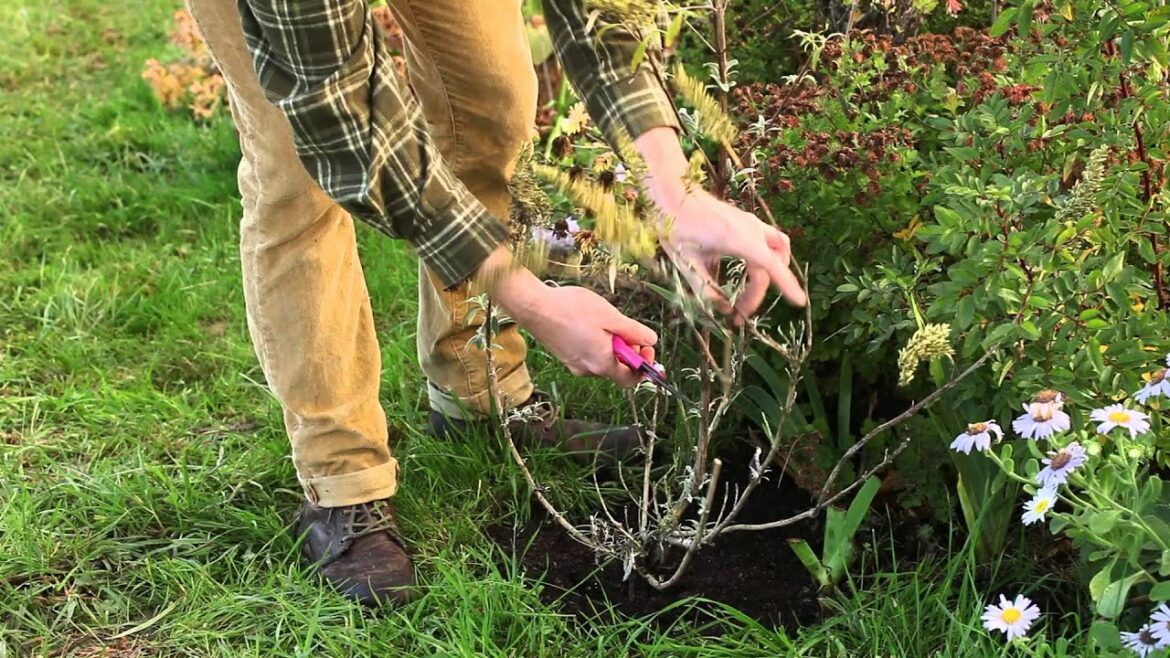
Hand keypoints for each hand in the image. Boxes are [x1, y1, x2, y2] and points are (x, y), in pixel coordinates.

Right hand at [481, 248, 656, 386]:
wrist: (533, 306)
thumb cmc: (571, 309)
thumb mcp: (611, 316)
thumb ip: (634, 332)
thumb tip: (651, 341)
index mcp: (602, 364)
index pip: (631, 379)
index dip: (644, 367)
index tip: (647, 348)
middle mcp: (587, 370)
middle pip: (617, 368)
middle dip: (627, 351)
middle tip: (627, 329)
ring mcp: (574, 364)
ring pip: (602, 359)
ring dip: (611, 345)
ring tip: (604, 321)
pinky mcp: (564, 355)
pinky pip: (588, 353)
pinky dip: (596, 343)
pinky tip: (588, 323)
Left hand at [634, 127, 806, 322]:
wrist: (670, 192)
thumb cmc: (676, 226)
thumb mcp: (687, 264)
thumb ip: (706, 289)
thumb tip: (723, 309)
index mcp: (740, 240)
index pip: (772, 267)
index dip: (788, 286)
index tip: (800, 302)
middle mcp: (752, 229)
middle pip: (769, 267)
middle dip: (758, 294)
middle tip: (739, 315)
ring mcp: (750, 222)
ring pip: (777, 249)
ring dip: (772, 272)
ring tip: (753, 293)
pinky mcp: (745, 219)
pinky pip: (768, 240)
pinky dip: (768, 258)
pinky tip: (749, 271)